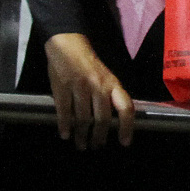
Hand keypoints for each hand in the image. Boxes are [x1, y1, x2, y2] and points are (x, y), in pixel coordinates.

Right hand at [44, 33, 133, 148]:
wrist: (68, 44)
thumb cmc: (89, 65)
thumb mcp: (106, 77)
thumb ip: (111, 96)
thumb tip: (117, 122)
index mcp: (112, 83)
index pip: (126, 108)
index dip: (127, 127)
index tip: (124, 142)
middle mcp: (98, 86)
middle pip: (102, 119)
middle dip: (99, 137)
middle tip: (96, 146)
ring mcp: (79, 86)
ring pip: (83, 119)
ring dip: (81, 135)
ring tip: (81, 144)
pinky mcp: (62, 87)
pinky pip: (64, 111)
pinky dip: (65, 126)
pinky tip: (65, 134)